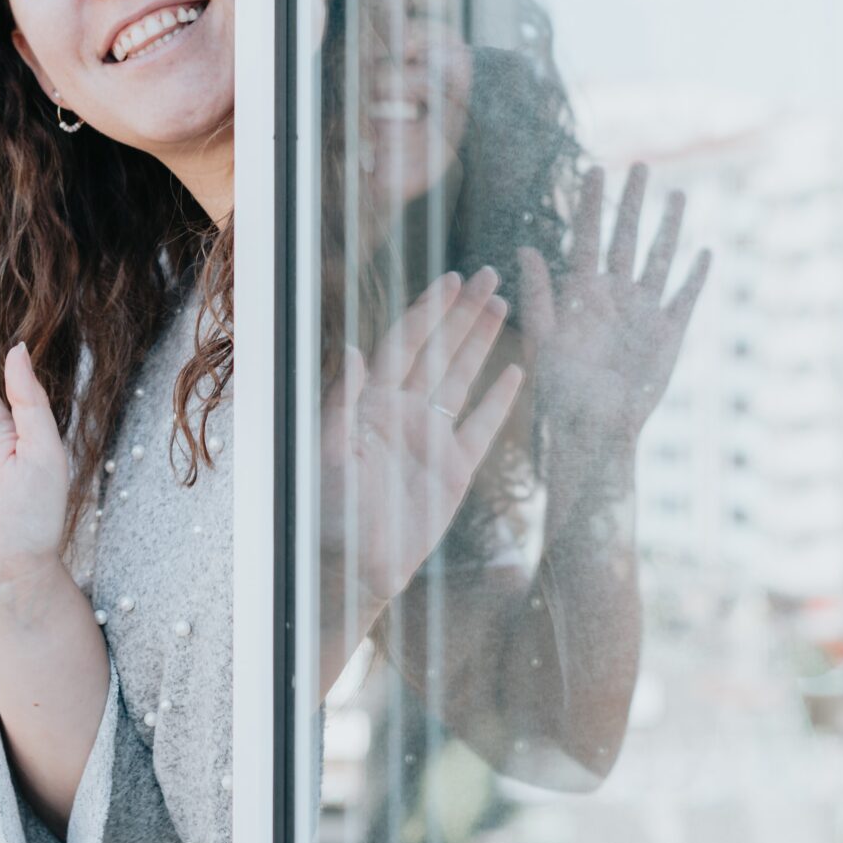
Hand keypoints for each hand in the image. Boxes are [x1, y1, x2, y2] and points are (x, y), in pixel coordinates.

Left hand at [320, 270, 525, 614]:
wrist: (354, 568)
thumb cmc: (328, 514)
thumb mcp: (326, 454)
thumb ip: (339, 402)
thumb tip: (350, 348)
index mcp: (370, 404)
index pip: (403, 344)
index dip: (428, 311)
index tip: (451, 280)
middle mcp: (403, 413)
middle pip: (438, 350)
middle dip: (462, 312)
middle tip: (489, 274)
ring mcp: (431, 438)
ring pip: (462, 378)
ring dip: (481, 342)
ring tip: (504, 304)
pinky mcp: (455, 469)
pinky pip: (482, 426)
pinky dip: (499, 400)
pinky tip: (516, 372)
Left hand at [516, 163, 708, 446]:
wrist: (597, 429)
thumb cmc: (562, 392)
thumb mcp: (545, 339)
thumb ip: (540, 294)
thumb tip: (525, 248)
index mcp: (581, 293)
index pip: (587, 237)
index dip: (590, 204)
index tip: (594, 169)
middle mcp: (614, 295)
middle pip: (625, 237)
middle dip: (632, 202)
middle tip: (639, 165)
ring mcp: (644, 311)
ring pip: (658, 257)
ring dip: (668, 227)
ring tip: (676, 193)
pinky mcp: (669, 332)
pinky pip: (685, 296)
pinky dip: (695, 275)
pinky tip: (705, 252)